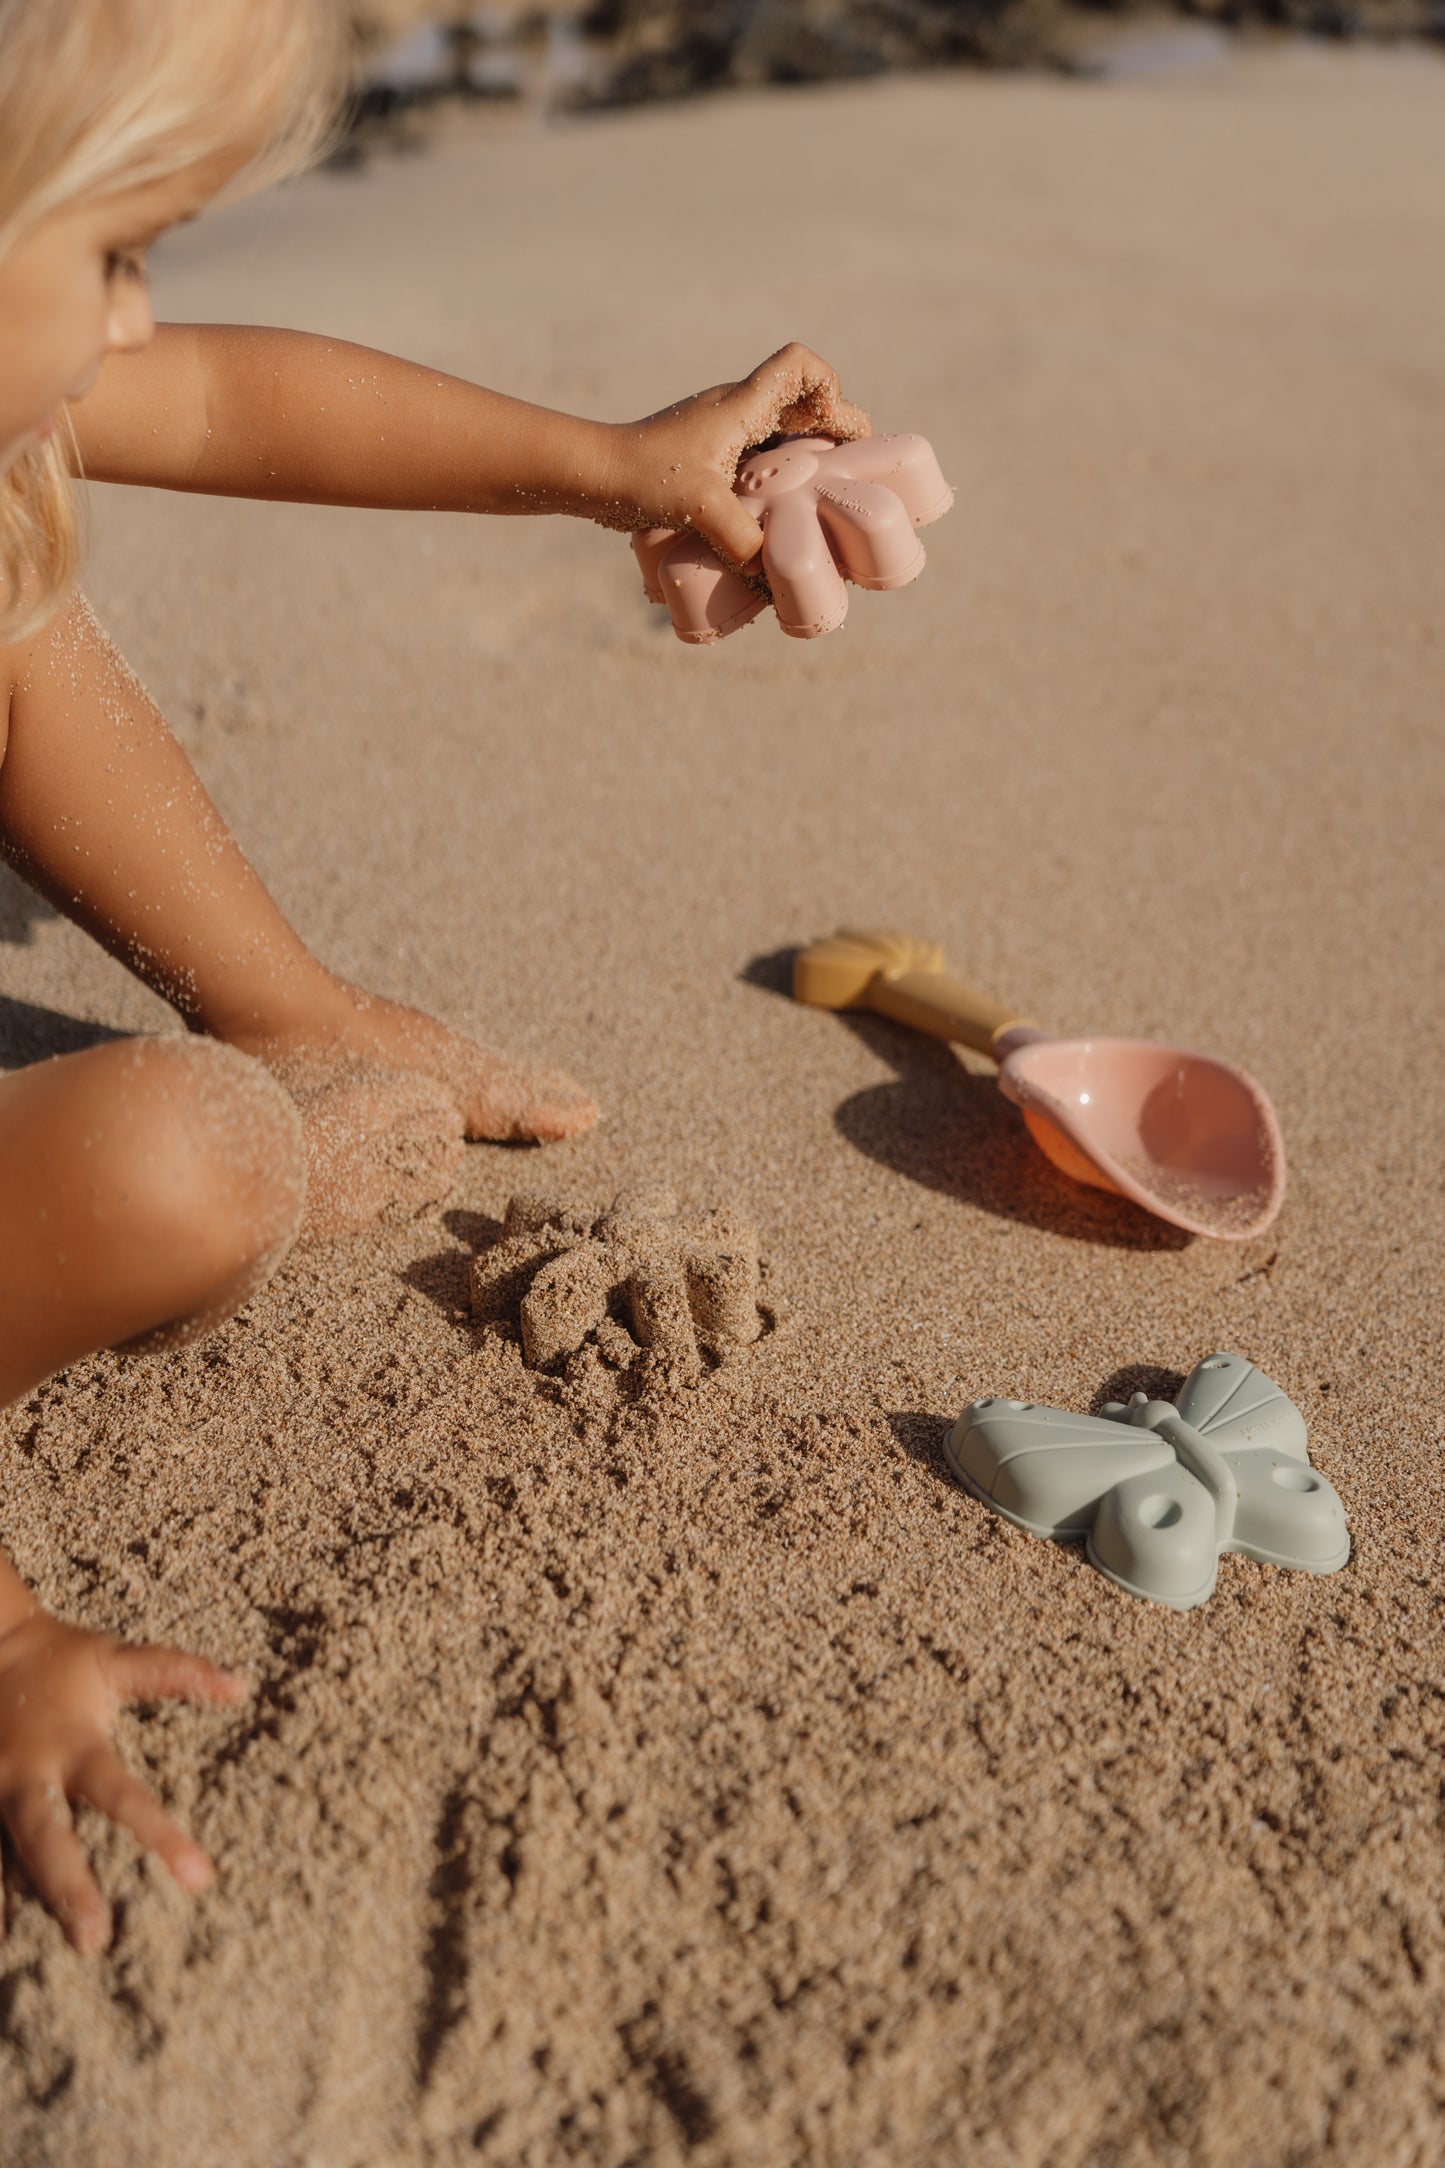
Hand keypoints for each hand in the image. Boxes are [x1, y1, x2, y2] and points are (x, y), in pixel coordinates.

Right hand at [0, 1607, 245, 1951]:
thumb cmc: (57, 1660)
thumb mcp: (115, 1660)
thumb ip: (175, 1674)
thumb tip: (242, 1688)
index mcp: (73, 1747)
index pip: (124, 1796)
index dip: (161, 1836)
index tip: (199, 1879)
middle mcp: (26, 1779)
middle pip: (49, 1840)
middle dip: (69, 1890)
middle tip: (94, 1942)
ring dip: (6, 1907)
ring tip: (19, 1964)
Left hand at [600, 341, 871, 567]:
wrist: (590, 473)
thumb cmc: (642, 474)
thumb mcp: (698, 507)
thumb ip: (741, 539)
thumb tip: (770, 573)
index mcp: (742, 405)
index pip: (800, 365)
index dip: (830, 388)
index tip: (835, 431)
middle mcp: (736, 411)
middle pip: (802, 403)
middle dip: (834, 434)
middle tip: (852, 475)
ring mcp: (721, 433)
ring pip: (779, 434)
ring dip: (804, 462)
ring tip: (820, 503)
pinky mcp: (706, 457)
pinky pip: (754, 461)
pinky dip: (772, 482)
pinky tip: (772, 520)